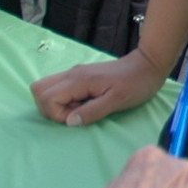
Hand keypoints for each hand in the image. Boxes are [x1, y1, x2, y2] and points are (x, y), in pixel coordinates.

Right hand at [34, 49, 173, 126]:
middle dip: (50, 108)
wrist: (148, 65)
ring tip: (80, 109)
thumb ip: (92, 111)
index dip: (57, 114)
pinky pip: (60, 88)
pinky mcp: (80, 77)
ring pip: (47, 88)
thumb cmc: (136, 83)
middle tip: (75, 114)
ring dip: (57, 104)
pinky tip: (85, 103)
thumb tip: (70, 122)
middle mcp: (71, 74)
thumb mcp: (117, 101)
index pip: (46, 97)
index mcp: (78, 80)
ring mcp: (75, 74)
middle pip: (39, 90)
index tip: (78, 117)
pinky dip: (65, 100)